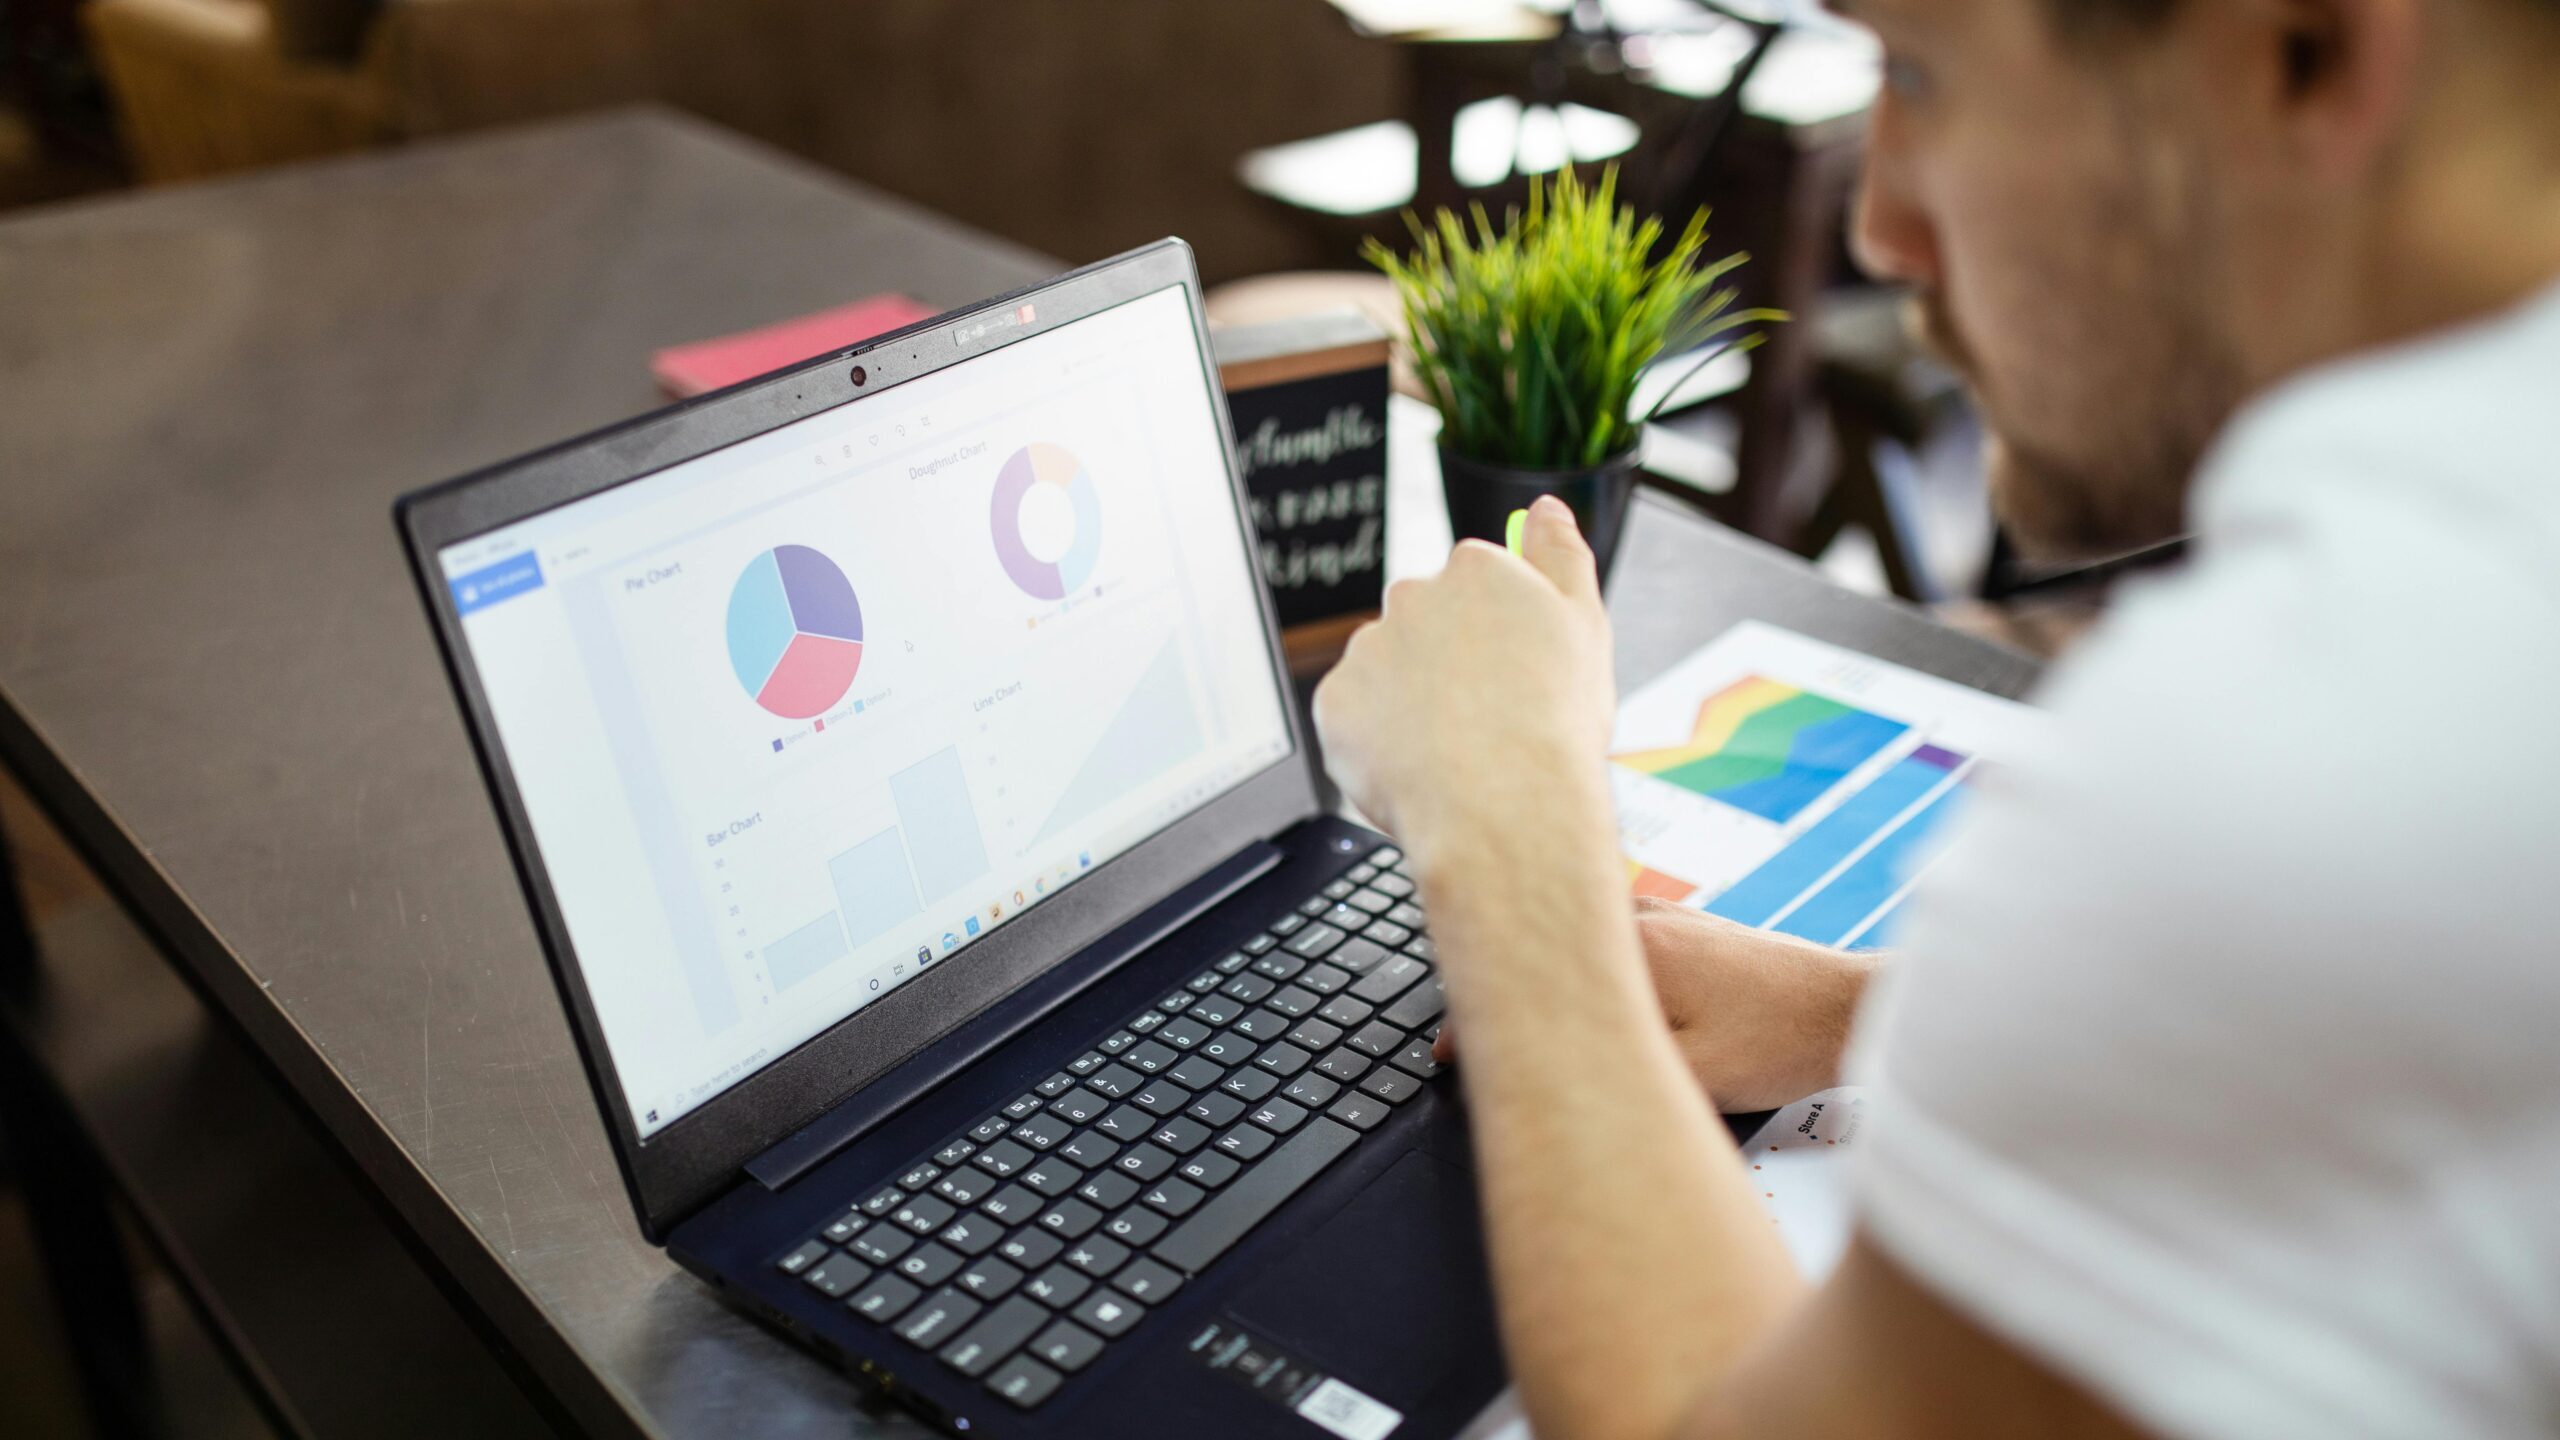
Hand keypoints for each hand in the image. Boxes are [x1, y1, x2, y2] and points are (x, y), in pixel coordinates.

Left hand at [1312, 496, 1615, 856]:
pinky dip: (1378, 740)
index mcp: (1476, 570)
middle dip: (1449, 664)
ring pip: (1388, 671)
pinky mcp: (1334, 702)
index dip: (1498, 638)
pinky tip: (1418, 767)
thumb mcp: (1585, 626)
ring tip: (1455, 752)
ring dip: (1411, 701)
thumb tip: (1547, 508)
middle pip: (1427, 626)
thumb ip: (1561, 556)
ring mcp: (1368, 649)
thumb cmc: (1552, 727)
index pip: (1477, 588)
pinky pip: (1355, 717)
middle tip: (1487, 719)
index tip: (1513, 675)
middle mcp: (1413, 596)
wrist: (1503, 809)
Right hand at [1438, 898, 1878, 1111]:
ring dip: (1543, 970)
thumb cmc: (1781, 1043)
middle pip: (1543, 944)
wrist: (1850, 1009)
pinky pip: (1609, 939)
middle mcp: (1640, 918)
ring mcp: (1665, 916)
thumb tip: (1546, 1077)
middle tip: (1470, 1036)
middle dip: (1501, 989)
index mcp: (1633, 948)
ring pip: (1575, 937)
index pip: (1528, 975)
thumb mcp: (1692, 1080)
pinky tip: (1580, 990)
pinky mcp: (1688, 927)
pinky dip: (1580, 962)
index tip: (1450, 1055)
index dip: (1476, 1022)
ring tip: (1513, 1011)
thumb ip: (1614, 1073)